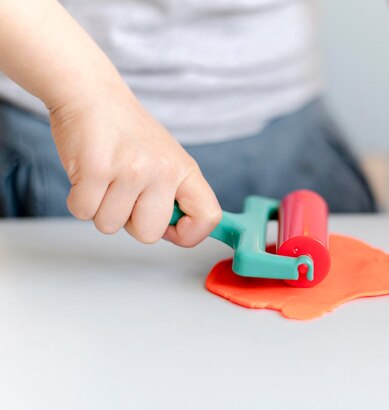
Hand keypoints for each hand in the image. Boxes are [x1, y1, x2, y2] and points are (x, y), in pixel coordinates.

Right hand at [49, 89, 220, 246]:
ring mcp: (132, 170)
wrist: (92, 94)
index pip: (208, 217)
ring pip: (110, 225)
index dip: (189, 234)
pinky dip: (78, 199)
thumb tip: (178, 233)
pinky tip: (87, 173)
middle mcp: (163, 170)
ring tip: (105, 176)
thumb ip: (175, 194)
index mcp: (185, 169)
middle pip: (149, 234)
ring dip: (100, 208)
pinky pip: (83, 212)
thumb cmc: (126, 133)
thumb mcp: (166, 158)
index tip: (169, 228)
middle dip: (129, 222)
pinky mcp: (96, 170)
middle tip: (123, 191)